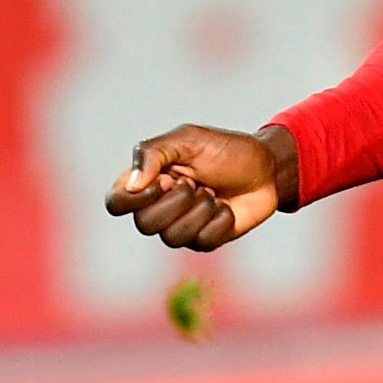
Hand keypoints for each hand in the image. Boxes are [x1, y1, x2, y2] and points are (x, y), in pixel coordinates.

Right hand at [102, 125, 293, 250]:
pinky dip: (219, 221)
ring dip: (200, 211)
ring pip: (172, 238)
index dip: (131, 199)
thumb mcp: (189, 139)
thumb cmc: (225, 149)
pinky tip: (226, 207)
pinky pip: (201, 242)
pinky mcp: (204, 240)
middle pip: (144, 224)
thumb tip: (132, 184)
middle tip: (196, 183)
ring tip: (212, 193)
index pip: (115, 203)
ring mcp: (180, 226)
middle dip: (176, 202)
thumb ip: (154, 153)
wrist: (267, 168)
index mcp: (147, 181)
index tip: (161, 181)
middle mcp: (158, 207)